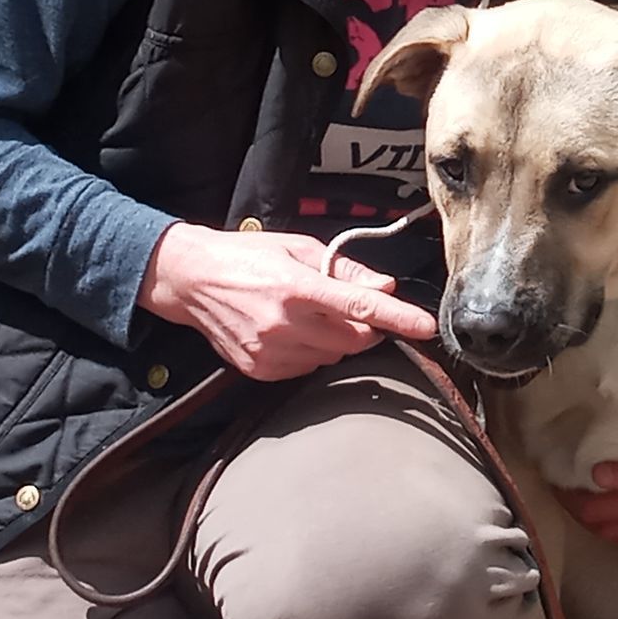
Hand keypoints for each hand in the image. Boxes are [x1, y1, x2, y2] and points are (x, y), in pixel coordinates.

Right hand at [137, 223, 437, 380]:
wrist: (191, 280)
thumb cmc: (248, 256)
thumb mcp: (299, 248)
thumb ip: (344, 269)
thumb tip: (385, 285)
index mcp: (298, 286)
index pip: (362, 306)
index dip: (399, 318)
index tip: (426, 327)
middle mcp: (285, 323)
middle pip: (355, 340)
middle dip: (365, 327)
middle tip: (351, 307)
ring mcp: (271, 352)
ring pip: (333, 358)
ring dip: (337, 340)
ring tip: (311, 315)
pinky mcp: (259, 370)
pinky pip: (307, 369)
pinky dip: (313, 354)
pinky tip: (293, 332)